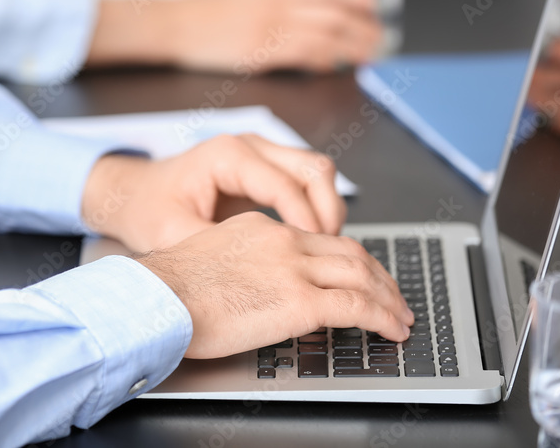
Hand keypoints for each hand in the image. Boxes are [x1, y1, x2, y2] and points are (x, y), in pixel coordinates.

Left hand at [81, 134, 344, 252]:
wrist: (133, 195)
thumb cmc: (149, 210)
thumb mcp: (174, 236)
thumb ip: (217, 251)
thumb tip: (258, 278)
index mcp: (227, 156)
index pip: (285, 185)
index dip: (305, 222)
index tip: (314, 255)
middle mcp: (250, 147)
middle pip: (315, 169)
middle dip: (328, 212)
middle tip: (326, 254)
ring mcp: (260, 154)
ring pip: (318, 173)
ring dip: (327, 210)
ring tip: (322, 252)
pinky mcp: (265, 170)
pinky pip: (306, 183)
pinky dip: (315, 210)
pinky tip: (309, 244)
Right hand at [87, 0, 382, 71]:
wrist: (176, 24)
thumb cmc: (209, 15)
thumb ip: (281, 3)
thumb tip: (311, 17)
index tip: (373, 6)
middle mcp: (279, 1)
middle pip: (335, 9)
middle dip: (363, 25)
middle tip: (379, 40)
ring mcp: (270, 24)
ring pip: (326, 32)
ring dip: (352, 44)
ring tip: (367, 55)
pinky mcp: (261, 49)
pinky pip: (303, 52)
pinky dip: (323, 59)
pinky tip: (331, 65)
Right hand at [136, 212, 413, 358]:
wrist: (158, 297)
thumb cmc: (169, 288)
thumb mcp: (209, 258)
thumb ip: (241, 265)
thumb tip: (254, 288)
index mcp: (262, 229)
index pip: (319, 239)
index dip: (348, 259)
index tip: (360, 276)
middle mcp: (283, 241)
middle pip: (349, 252)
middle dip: (378, 276)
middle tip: (393, 297)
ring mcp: (294, 268)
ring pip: (361, 275)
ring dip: (388, 299)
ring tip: (401, 318)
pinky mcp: (300, 301)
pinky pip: (357, 307)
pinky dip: (383, 318)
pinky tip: (391, 332)